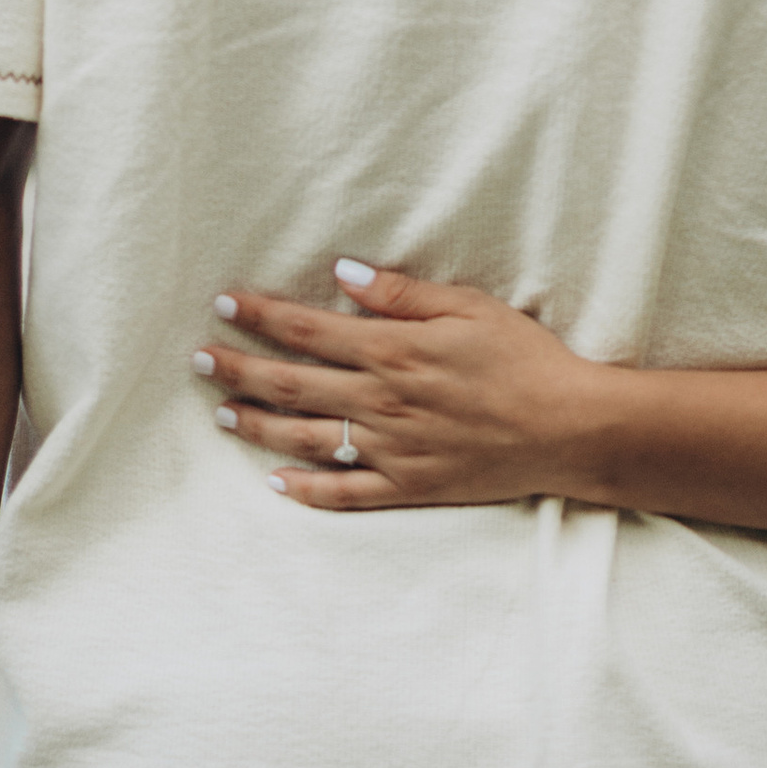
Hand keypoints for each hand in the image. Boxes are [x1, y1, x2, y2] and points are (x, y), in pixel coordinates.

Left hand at [197, 262, 600, 510]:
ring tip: (222, 413)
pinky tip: (275, 483)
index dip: (261, 316)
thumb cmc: (524, 358)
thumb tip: (345, 273)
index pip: (308, 330)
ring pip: (305, 440)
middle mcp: (382, 402)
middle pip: (292, 384)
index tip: (224, 303)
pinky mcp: (408, 488)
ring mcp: (391, 450)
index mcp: (394, 351)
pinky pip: (344, 494)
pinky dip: (305, 491)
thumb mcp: (469, 307)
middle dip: (240, 368)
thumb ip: (403, 294)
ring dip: (258, 426)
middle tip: (198, 358)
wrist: (567, 427)